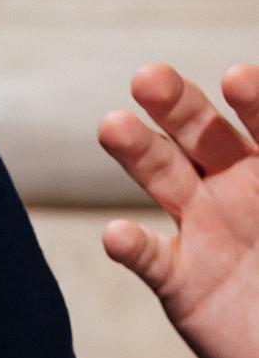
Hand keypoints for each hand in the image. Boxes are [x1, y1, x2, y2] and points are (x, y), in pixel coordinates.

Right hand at [98, 64, 258, 357]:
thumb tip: (222, 191)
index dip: (256, 100)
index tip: (239, 80)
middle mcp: (236, 186)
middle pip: (202, 134)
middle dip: (177, 103)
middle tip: (150, 78)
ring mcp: (202, 229)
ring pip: (164, 178)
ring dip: (137, 151)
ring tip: (113, 124)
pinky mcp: (179, 279)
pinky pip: (151, 258)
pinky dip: (130, 246)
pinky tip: (117, 235)